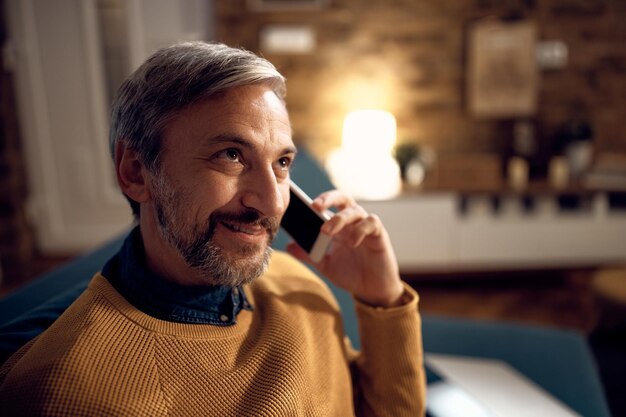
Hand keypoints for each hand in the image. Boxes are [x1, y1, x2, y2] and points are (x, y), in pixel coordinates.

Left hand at [286, 190, 403, 307]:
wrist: (372, 290)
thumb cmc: (350, 273)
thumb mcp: (325, 264)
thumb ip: (309, 254)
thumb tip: (288, 246)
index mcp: (338, 225)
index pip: (327, 204)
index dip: (316, 201)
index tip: (299, 203)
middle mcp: (352, 222)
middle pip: (342, 198)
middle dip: (329, 198)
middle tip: (315, 206)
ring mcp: (366, 227)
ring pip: (355, 210)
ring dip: (340, 218)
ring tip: (327, 231)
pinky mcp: (379, 235)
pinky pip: (371, 223)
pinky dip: (360, 229)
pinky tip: (352, 242)